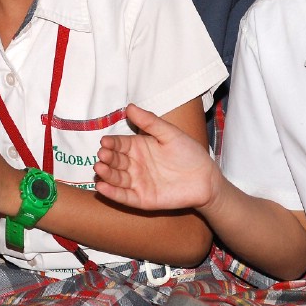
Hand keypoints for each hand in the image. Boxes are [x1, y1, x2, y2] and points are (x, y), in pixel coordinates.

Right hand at [94, 104, 220, 211]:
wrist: (206, 179)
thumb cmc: (189, 153)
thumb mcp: (170, 134)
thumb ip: (150, 122)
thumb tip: (130, 107)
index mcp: (138, 147)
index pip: (119, 144)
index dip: (111, 143)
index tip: (104, 142)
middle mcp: (134, 165)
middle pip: (115, 161)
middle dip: (107, 158)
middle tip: (102, 155)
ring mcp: (137, 182)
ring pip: (116, 178)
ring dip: (106, 174)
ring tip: (99, 169)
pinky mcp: (142, 199)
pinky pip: (124, 196)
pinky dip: (112, 193)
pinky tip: (102, 187)